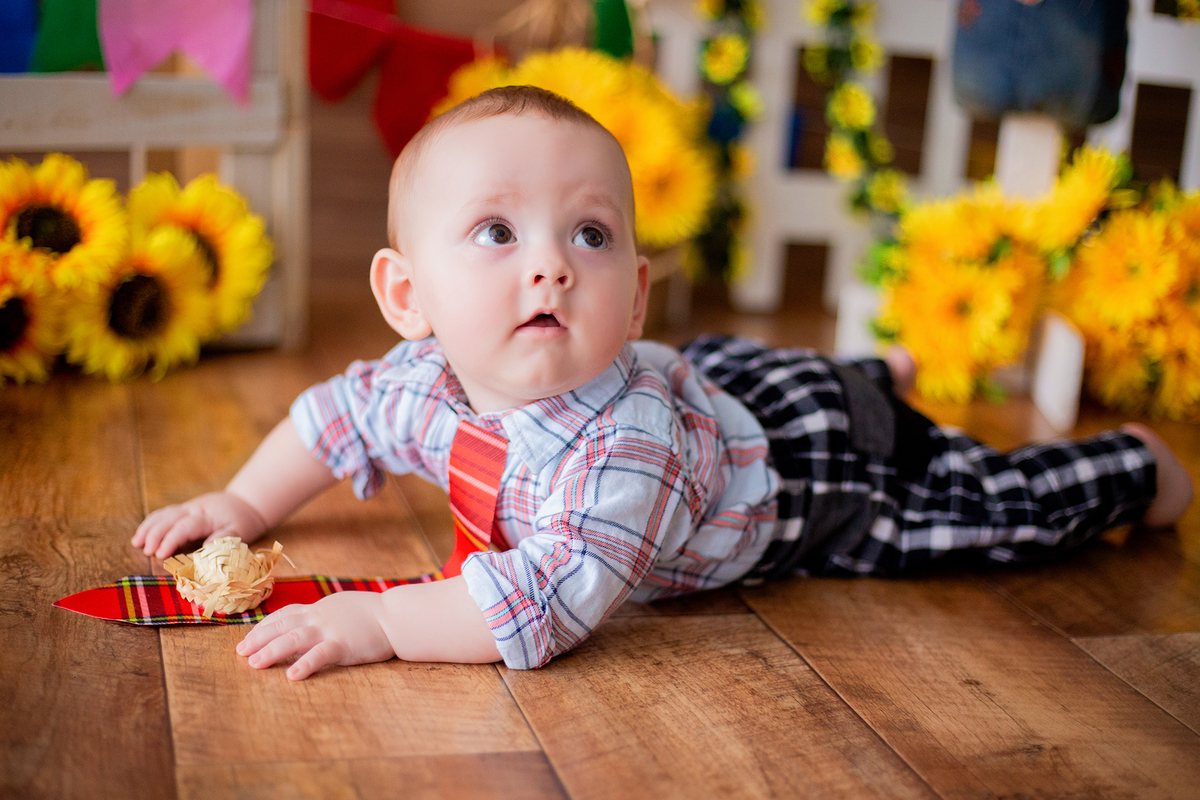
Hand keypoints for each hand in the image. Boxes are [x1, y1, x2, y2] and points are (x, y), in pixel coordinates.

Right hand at [132, 491, 267, 558]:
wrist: (246, 502)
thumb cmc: (243, 521)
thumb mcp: (240, 531)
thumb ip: (224, 538)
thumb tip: (206, 548)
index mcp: (206, 516)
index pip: (184, 527)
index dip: (170, 540)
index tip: (160, 554)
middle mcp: (193, 509)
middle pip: (169, 519)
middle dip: (155, 534)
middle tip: (146, 551)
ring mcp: (187, 508)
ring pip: (163, 514)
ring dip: (148, 527)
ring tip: (136, 542)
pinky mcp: (184, 509)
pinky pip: (164, 513)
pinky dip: (151, 522)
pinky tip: (141, 534)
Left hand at [236, 592, 395, 680]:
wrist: (396, 615)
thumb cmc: (372, 613)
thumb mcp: (342, 606)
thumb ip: (324, 613)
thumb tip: (307, 621)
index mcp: (319, 609)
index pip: (284, 615)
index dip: (263, 626)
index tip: (247, 638)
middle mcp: (319, 617)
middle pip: (282, 626)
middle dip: (258, 639)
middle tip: (240, 653)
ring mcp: (330, 630)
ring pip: (294, 639)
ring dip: (272, 651)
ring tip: (255, 664)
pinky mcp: (344, 645)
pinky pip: (320, 655)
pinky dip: (305, 664)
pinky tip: (293, 676)